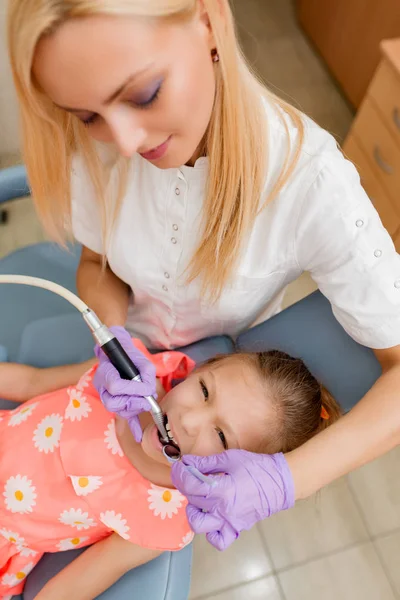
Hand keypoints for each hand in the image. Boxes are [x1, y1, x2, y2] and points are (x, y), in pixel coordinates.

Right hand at [93, 326, 156, 441]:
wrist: (119, 351)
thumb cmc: (129, 354)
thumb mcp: (140, 359)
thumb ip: (146, 373)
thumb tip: (149, 391)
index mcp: (106, 371)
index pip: (115, 385)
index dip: (132, 389)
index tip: (146, 389)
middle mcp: (102, 386)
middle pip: (114, 403)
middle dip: (133, 403)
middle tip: (147, 401)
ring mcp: (106, 395)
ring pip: (117, 410)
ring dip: (134, 409)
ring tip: (145, 403)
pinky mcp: (115, 402)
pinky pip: (121, 416)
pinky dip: (132, 426)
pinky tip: (139, 436)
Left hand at [171, 450, 294, 550]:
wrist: (279, 483)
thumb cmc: (256, 468)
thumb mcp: (230, 458)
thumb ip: (206, 462)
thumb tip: (188, 462)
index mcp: (222, 490)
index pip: (191, 485)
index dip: (180, 475)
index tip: (178, 467)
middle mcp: (223, 510)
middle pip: (192, 501)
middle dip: (186, 486)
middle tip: (189, 476)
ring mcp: (229, 522)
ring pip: (200, 526)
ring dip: (194, 512)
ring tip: (199, 499)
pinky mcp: (236, 528)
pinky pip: (218, 540)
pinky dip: (211, 532)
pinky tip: (211, 517)